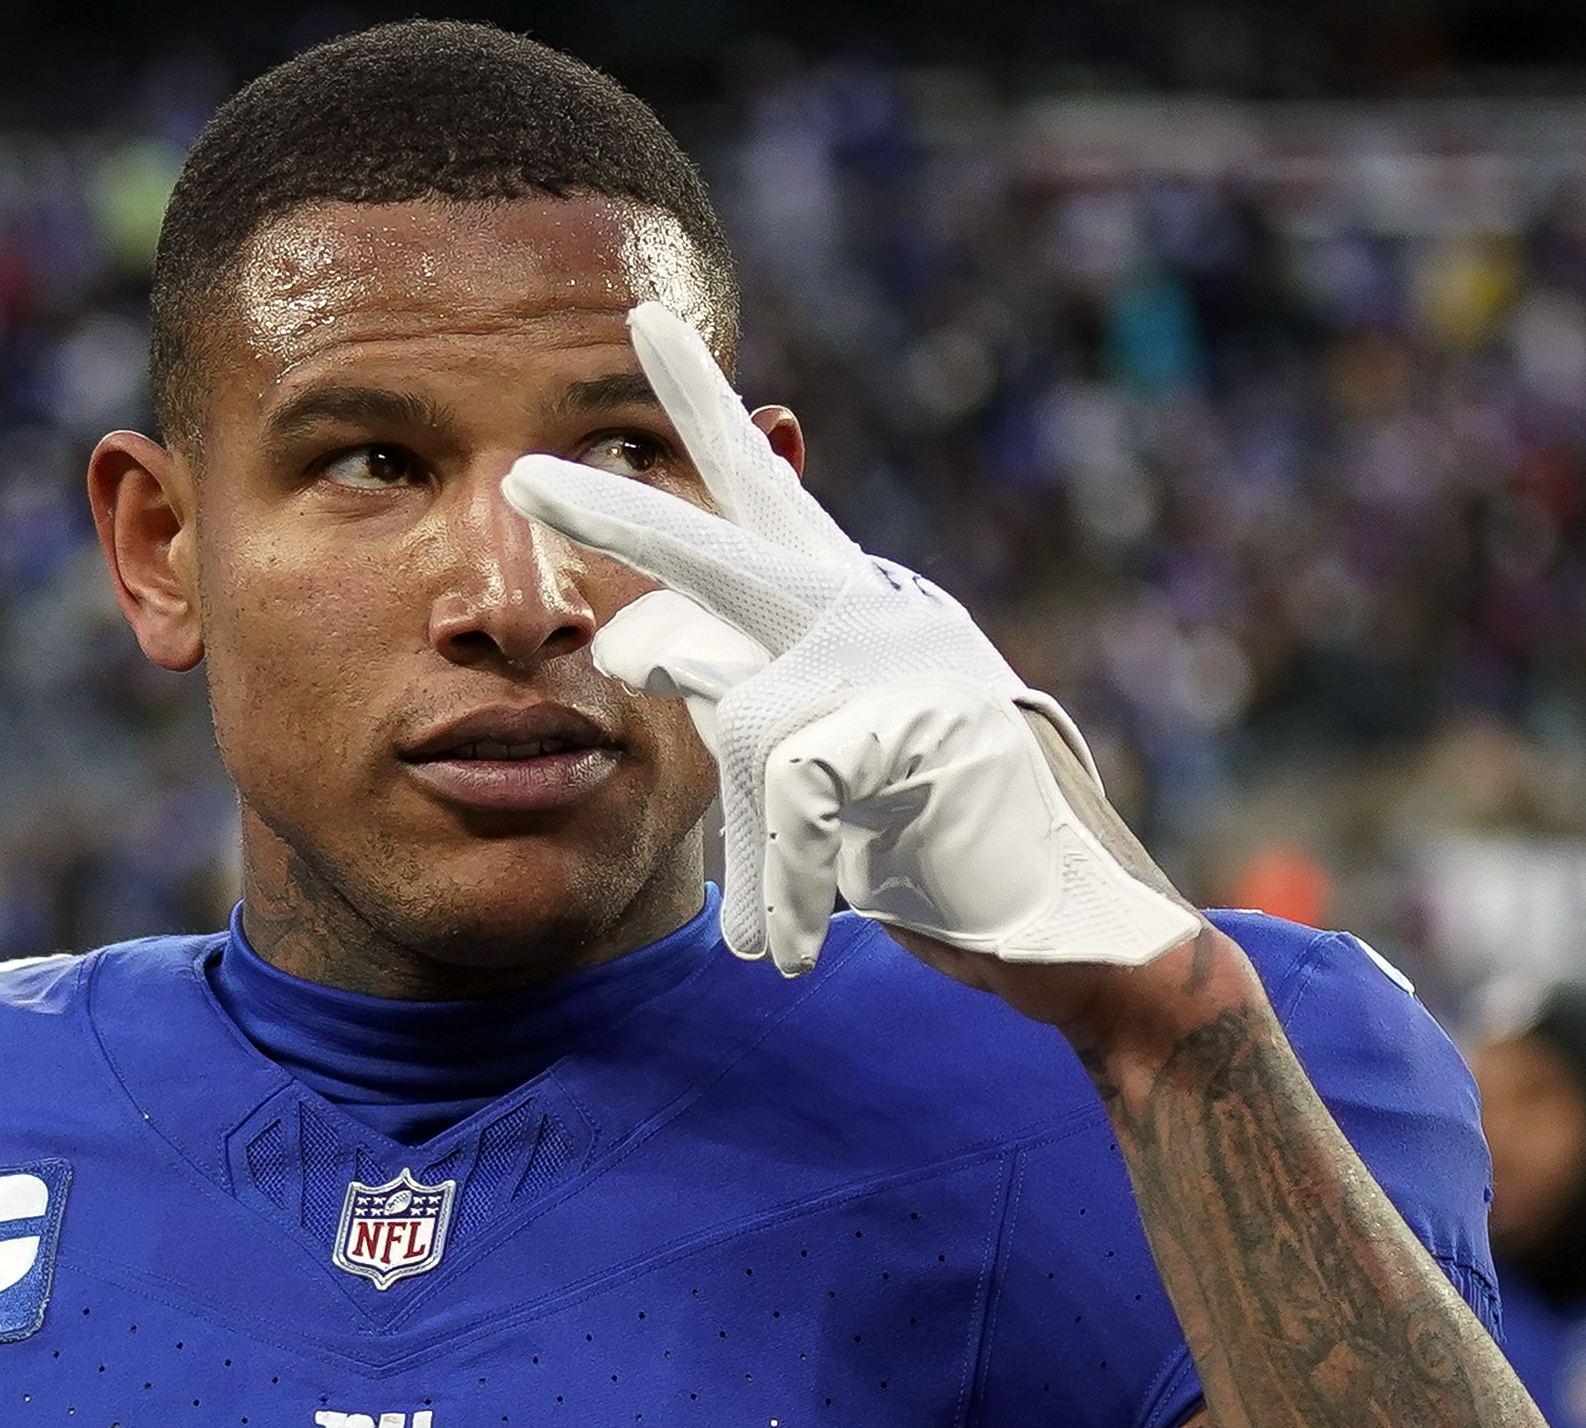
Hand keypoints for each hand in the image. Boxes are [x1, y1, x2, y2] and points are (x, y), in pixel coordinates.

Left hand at [500, 303, 1198, 977]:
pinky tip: (790, 947)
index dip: (705, 406)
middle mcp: (869, 610)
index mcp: (848, 604)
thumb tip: (617, 644)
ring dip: (750, 846)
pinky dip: (781, 886)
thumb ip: (731, 688)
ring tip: (766, 928)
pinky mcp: (906, 726)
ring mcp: (894, 661)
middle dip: (616, 516)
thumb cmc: (927, 837)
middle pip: (717, 551)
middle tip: (521, 477)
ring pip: (740, 714)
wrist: (1064, 916)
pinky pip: (786, 800)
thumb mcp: (810, 757)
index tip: (644, 320)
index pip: (766, 488)